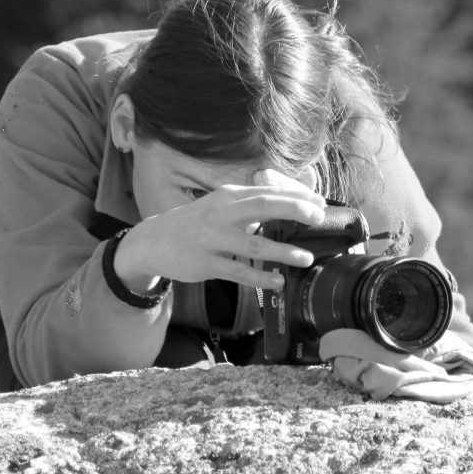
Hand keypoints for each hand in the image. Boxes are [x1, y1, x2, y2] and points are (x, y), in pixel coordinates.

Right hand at [114, 172, 325, 290]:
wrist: (152, 241)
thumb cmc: (195, 223)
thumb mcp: (220, 205)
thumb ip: (249, 205)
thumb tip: (287, 204)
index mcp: (228, 196)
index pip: (268, 192)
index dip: (296, 197)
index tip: (320, 203)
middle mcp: (221, 213)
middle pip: (264, 207)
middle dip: (295, 211)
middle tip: (320, 219)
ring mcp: (212, 239)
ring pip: (255, 243)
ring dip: (284, 251)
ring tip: (306, 258)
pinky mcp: (205, 263)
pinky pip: (238, 271)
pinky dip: (261, 276)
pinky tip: (278, 281)